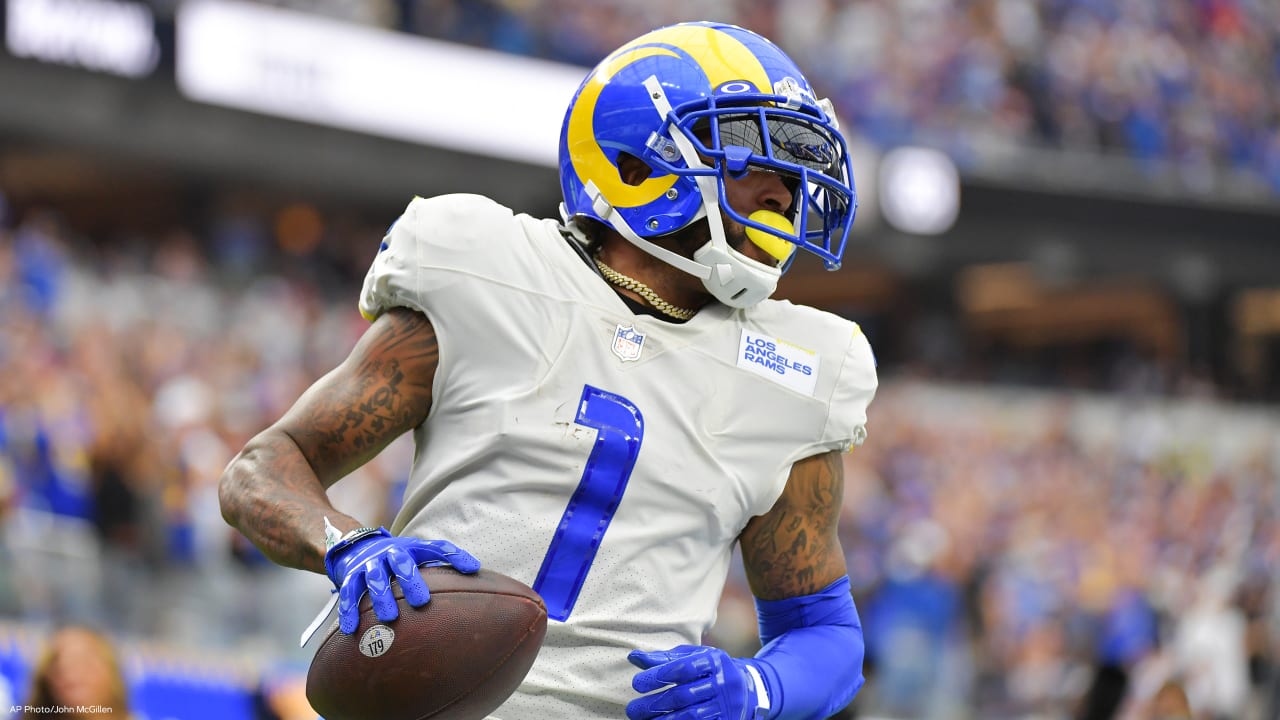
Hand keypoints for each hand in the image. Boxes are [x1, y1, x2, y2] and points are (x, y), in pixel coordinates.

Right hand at [324, 527, 479, 633]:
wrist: (358, 546)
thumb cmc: (398, 558)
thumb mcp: (418, 555)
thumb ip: (443, 564)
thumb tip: (477, 577)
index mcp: (412, 548)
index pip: (437, 547)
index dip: (456, 555)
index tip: (472, 569)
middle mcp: (390, 553)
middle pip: (401, 563)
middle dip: (410, 581)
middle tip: (421, 602)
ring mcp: (369, 564)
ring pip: (374, 579)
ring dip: (381, 598)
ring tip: (389, 618)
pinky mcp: (350, 576)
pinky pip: (348, 593)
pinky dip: (349, 610)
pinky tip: (352, 629)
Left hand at [626, 645, 767, 719]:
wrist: (749, 688)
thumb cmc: (710, 670)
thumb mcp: (693, 658)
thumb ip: (665, 658)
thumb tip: (633, 657)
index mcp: (713, 661)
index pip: (683, 668)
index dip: (658, 675)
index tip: (637, 684)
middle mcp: (722, 683)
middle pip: (684, 696)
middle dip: (655, 704)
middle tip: (633, 709)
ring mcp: (726, 705)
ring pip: (692, 716)